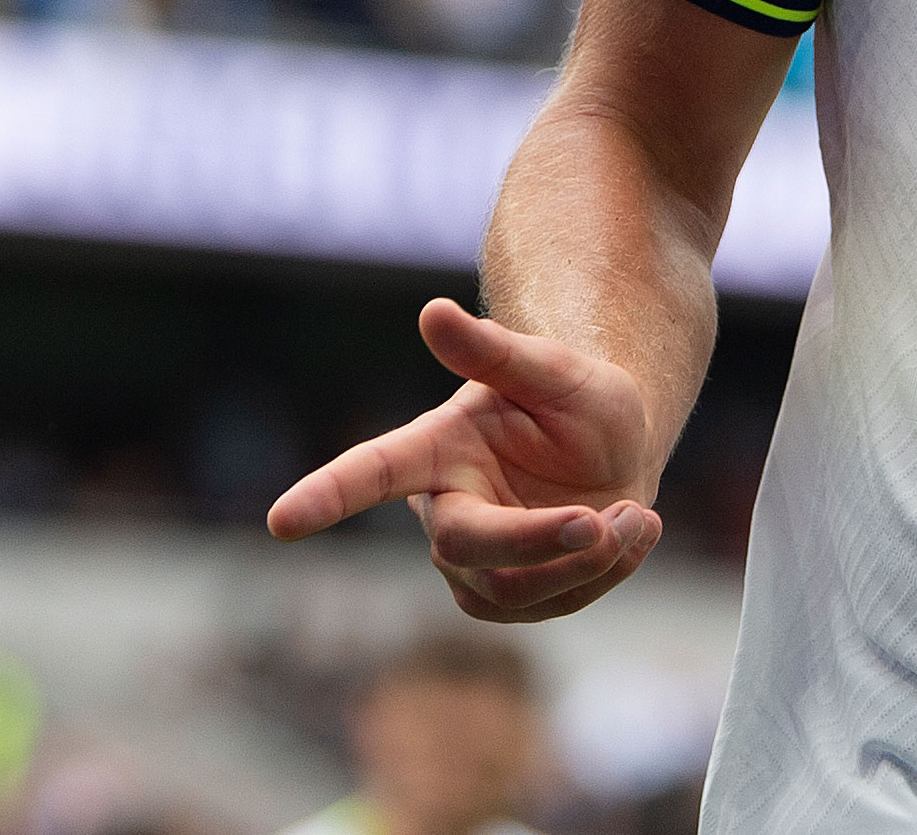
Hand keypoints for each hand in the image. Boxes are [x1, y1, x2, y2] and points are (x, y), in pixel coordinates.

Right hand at [268, 298, 666, 623]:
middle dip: (534, 541)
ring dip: (584, 561)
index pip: (370, 472)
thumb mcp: (551, 368)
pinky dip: (609, 570)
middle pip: (463, 547)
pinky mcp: (516, 596)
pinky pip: (557, 605)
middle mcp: (445, 510)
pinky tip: (635, 532)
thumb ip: (493, 350)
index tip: (281, 521)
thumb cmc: (574, 399)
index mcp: (434, 450)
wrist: (619, 446)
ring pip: (513, 590)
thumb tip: (433, 311)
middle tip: (596, 520)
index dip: (328, 495)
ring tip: (636, 517)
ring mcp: (477, 562)